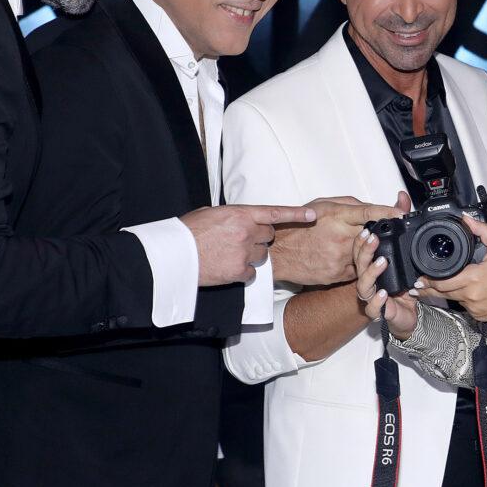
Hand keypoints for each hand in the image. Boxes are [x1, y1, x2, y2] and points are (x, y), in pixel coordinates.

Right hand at [181, 204, 316, 285]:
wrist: (174, 254)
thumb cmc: (188, 233)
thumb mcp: (211, 214)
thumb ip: (232, 216)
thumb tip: (241, 219)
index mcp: (239, 214)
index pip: (274, 212)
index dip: (296, 214)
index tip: (313, 216)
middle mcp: (246, 231)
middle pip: (269, 236)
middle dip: (260, 239)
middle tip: (241, 241)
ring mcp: (244, 252)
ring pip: (262, 255)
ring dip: (252, 255)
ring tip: (229, 254)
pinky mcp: (240, 271)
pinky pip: (253, 273)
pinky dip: (243, 273)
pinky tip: (227, 268)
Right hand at [271, 194, 409, 286]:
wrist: (280, 255)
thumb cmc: (298, 229)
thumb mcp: (321, 206)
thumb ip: (347, 205)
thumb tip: (369, 208)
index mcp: (337, 217)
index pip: (369, 212)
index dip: (388, 211)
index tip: (401, 212)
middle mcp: (341, 238)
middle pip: (373, 235)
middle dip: (381, 233)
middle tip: (388, 231)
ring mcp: (341, 258)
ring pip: (368, 254)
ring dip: (372, 250)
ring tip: (370, 247)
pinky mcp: (339, 274)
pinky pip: (359, 269)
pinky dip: (361, 264)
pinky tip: (357, 260)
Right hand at [352, 230, 418, 338]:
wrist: (407, 316)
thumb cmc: (403, 293)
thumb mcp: (406, 272)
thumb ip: (405, 257)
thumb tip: (411, 238)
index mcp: (372, 272)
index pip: (361, 255)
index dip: (361, 242)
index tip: (368, 231)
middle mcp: (369, 283)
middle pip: (359, 266)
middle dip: (365, 250)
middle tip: (374, 239)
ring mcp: (371, 298)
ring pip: (363, 286)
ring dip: (371, 272)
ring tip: (382, 262)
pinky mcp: (378, 312)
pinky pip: (372, 308)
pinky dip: (377, 300)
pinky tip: (383, 293)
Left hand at [414, 217, 486, 322]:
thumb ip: (481, 231)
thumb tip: (466, 220)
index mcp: (473, 278)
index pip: (442, 281)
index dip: (429, 280)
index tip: (420, 278)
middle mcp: (471, 295)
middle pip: (443, 293)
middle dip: (430, 289)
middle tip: (419, 284)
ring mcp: (474, 308)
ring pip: (453, 300)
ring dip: (447, 293)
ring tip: (436, 288)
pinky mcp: (479, 316)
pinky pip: (465, 308)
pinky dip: (463, 300)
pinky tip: (467, 293)